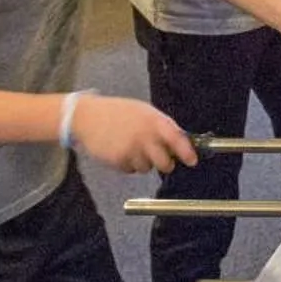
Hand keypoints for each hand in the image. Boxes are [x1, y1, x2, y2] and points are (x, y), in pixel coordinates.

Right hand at [69, 95, 196, 174]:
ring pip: (147, 168)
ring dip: (144, 162)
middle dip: (166, 164)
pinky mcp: (118, 160)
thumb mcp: (145, 112)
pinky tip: (122, 150)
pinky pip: (131, 170)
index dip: (187, 152)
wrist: (88, 116)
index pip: (177, 139)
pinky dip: (129, 164)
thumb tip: (181, 142)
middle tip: (161, 159)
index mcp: (154, 121)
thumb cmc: (119, 112)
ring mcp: (131, 150)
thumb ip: (162, 126)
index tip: (192, 160)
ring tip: (133, 147)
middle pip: (165, 163)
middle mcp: (144, 136)